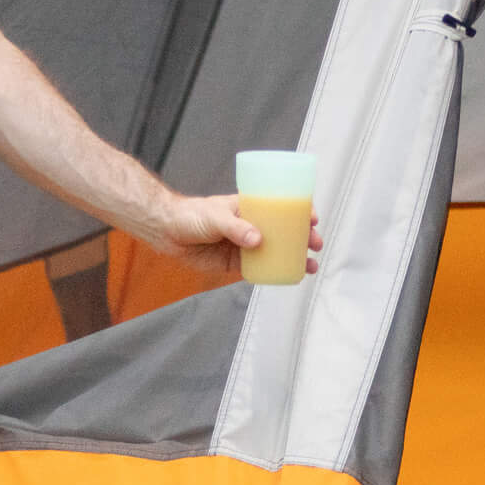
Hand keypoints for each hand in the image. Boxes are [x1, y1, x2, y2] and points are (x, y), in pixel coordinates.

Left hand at [153, 195, 324, 279]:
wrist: (168, 233)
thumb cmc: (192, 215)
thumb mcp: (216, 216)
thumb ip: (236, 228)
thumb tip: (258, 240)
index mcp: (250, 207)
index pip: (281, 207)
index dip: (300, 211)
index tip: (313, 218)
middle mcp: (252, 225)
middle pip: (284, 232)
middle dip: (304, 238)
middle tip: (315, 245)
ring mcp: (246, 245)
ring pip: (276, 251)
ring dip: (295, 258)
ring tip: (310, 266)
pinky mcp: (236, 263)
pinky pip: (260, 269)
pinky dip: (275, 273)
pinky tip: (289, 277)